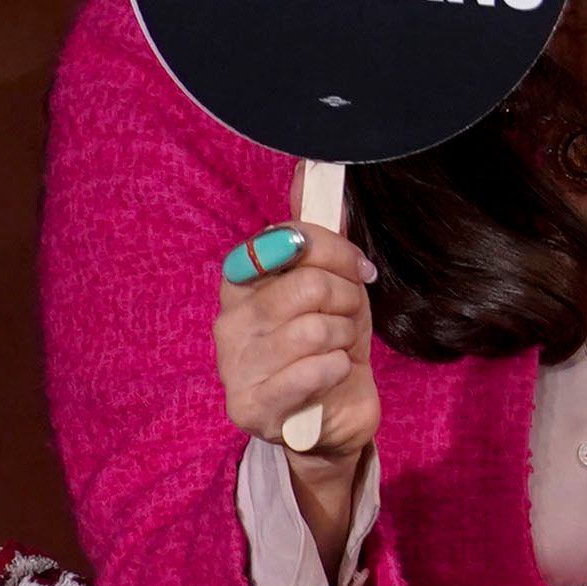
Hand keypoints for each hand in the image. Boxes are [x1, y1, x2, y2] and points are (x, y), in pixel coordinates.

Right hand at [214, 224, 377, 553]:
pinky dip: (339, 368)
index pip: (283, 240)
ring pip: (316, 328)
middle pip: (307, 284)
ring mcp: (235, 367)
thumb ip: (317, 233)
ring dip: (345, 337)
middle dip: (347, 298)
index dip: (330, 249)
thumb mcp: (331, 283)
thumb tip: (311, 170)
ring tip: (338, 350)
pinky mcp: (251, 408)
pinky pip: (316, 369)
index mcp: (241, 284)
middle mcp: (229, 322)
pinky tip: (333, 374)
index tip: (358, 267)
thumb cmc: (329, 343)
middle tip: (349, 319)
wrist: (332, 415)